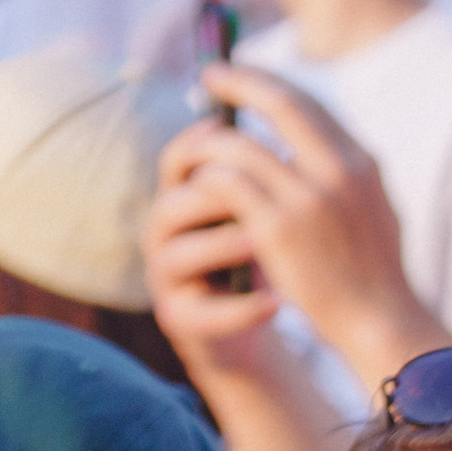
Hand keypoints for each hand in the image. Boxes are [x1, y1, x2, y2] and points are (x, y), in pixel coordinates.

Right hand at [143, 154, 284, 373]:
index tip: (228, 130)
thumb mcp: (255, 212)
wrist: (245, 320)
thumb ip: (258, 179)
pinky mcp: (178, 318)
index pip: (176, 163)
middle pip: (173, 204)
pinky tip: (274, 305)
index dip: (197, 145)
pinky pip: (202, 313)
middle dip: (212, 196)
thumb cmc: (253, 255)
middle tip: (255, 191)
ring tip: (261, 242)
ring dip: (221, 246)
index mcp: (180, 199)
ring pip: (180, 254)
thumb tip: (288, 138)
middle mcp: (163, 233)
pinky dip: (239, 310)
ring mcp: (165, 277)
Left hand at [156, 71, 442, 383]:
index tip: (247, 79)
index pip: (310, 104)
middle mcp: (338, 170)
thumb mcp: (376, 212)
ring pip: (240, 145)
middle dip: (239, 82)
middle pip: (279, 102)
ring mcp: (308, 198)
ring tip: (193, 149)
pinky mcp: (279, 229)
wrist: (381, 325)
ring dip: (211, 142)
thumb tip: (318, 150)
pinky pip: (227, 184)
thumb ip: (346, 178)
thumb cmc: (375, 278)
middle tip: (210, 77)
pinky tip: (197, 188)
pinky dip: (208, 179)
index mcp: (361, 163)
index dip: (271, 85)